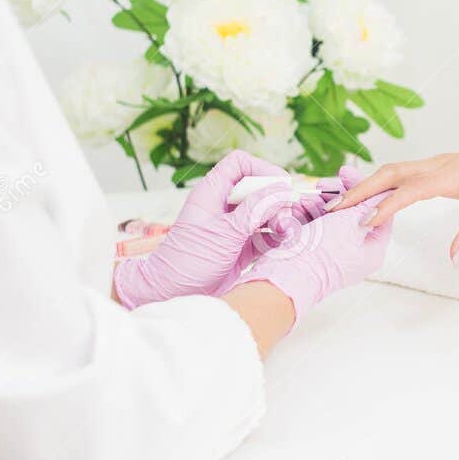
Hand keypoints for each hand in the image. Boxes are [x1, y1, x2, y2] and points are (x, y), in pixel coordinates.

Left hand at [113, 150, 296, 308]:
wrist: (173, 295)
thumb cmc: (189, 261)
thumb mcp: (225, 233)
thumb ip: (255, 210)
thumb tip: (282, 190)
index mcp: (212, 193)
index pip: (239, 165)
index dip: (262, 169)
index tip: (281, 184)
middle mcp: (223, 207)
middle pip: (258, 189)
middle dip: (276, 200)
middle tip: (285, 217)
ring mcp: (233, 227)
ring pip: (265, 213)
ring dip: (279, 220)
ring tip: (286, 233)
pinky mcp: (241, 248)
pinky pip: (266, 235)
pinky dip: (277, 238)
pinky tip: (284, 244)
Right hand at [240, 192, 393, 321]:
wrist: (287, 277)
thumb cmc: (321, 254)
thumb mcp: (349, 222)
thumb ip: (366, 205)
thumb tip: (382, 195)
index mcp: (372, 249)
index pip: (377, 212)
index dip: (365, 190)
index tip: (348, 174)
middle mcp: (356, 253)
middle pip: (353, 214)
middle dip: (338, 195)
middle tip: (325, 182)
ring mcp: (335, 253)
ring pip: (333, 219)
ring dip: (320, 203)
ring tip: (307, 195)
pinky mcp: (316, 252)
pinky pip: (317, 227)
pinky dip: (309, 214)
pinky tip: (299, 205)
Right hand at [327, 147, 458, 263]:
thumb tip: (454, 259)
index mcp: (453, 173)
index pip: (411, 188)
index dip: (386, 203)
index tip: (365, 220)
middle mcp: (439, 164)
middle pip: (391, 172)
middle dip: (361, 189)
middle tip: (333, 209)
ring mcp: (435, 164)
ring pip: (393, 171)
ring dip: (366, 186)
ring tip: (341, 207)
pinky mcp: (434, 169)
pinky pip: (401, 174)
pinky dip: (379, 184)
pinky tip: (367, 200)